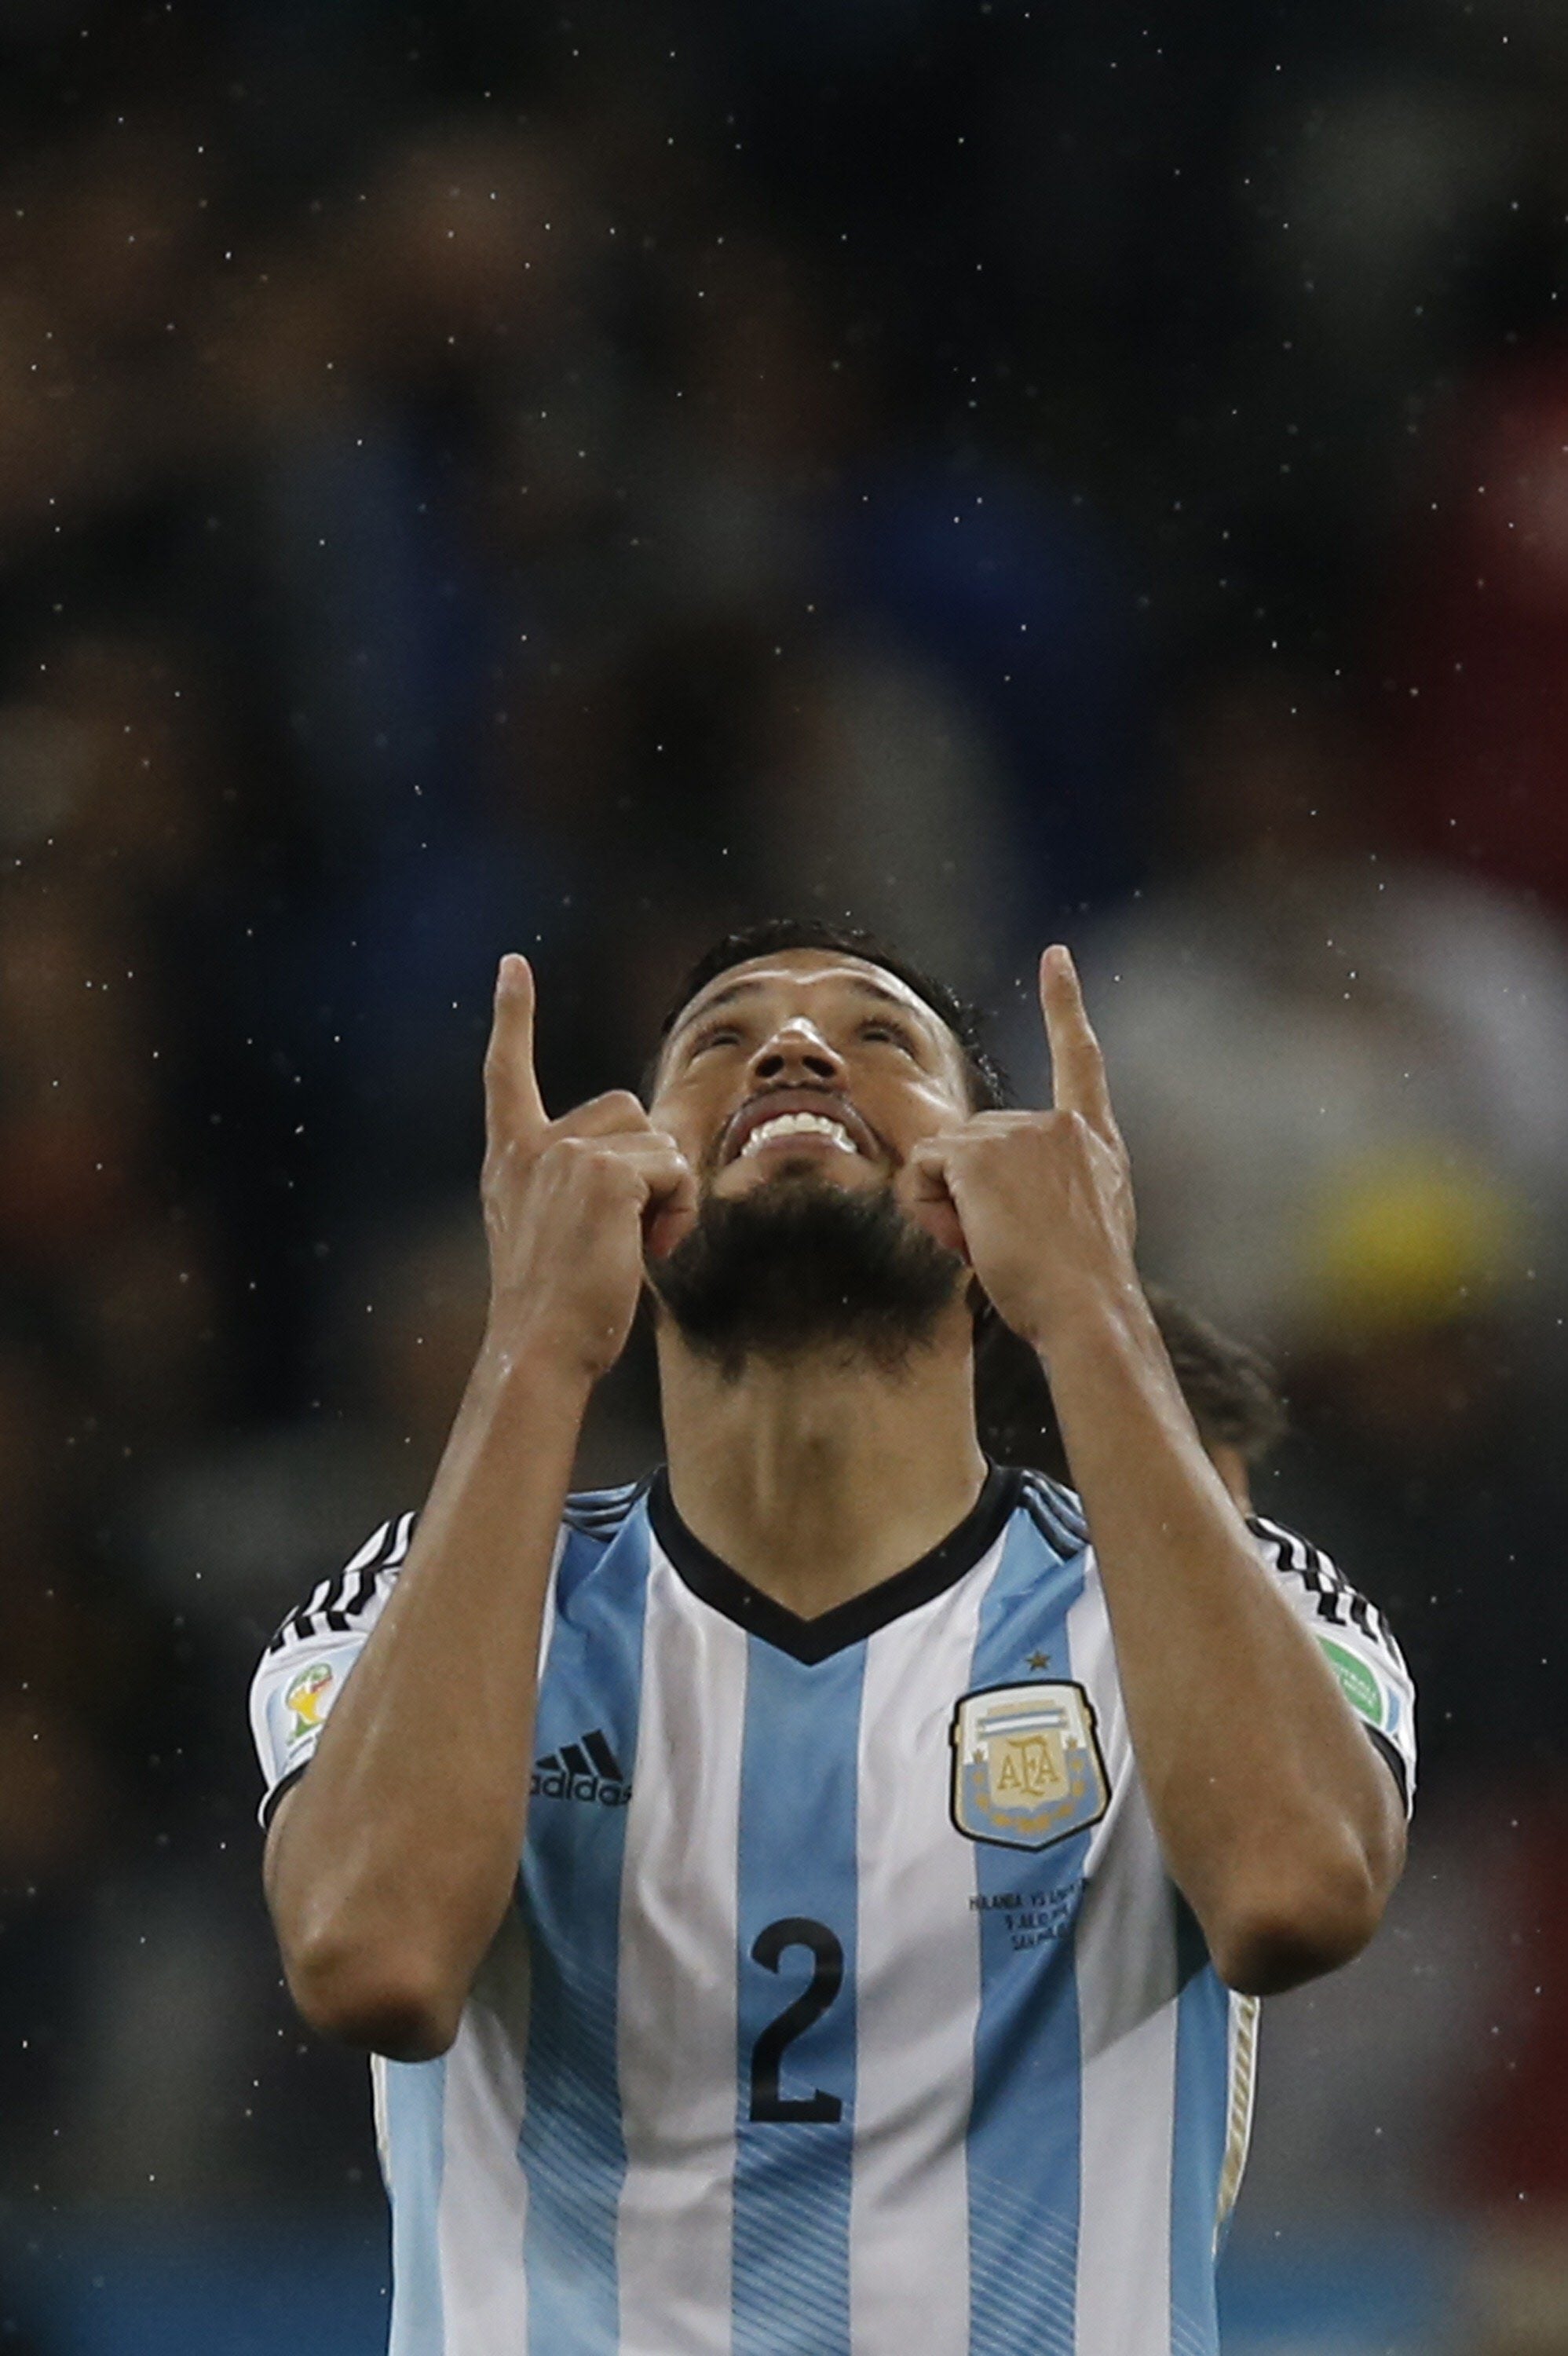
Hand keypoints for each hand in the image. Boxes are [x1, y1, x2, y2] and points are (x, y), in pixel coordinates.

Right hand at [482, 956, 697, 1376]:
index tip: (513, 967)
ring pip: (659, 1141)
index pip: (507, 1073)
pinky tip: (651, 1249)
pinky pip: (674, 1168)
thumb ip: (585, 1181)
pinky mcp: (603, 1172)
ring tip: (637, 1245)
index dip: (513, 1017)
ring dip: (668, 1192)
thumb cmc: (560, 1310)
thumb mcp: (557, 1231)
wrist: (541, 1347)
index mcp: (510, 1159)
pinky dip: (678, 1210)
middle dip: (649, 1163)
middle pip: (626, 1108)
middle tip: (630, 1232)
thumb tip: (658, 1155)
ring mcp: (566, 1154)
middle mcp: (531, 1147)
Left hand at [904, 946, 1136, 1349]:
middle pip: (976, 1140)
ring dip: (951, 1207)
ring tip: (995, 1246)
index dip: (1065, 1005)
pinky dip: (929, 1208)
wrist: (1088, 1311)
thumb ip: (1056, 1187)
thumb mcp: (1090, 1226)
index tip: (1056, 957)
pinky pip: (922, 1172)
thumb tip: (1002, 1189)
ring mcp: (1021, 1134)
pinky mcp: (980, 1154)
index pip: (1081, 1060)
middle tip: (1007, 1245)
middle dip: (971, 1194)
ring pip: (946, 1160)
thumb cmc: (1084, 1294)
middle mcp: (1061, 1127)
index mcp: (1095, 1143)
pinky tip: (970, 1236)